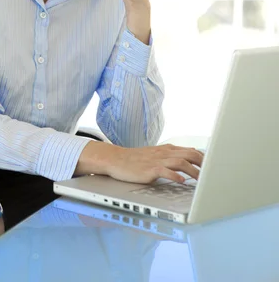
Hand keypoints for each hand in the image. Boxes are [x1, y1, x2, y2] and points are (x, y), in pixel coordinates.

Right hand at [76, 142, 202, 183]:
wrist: (116, 159)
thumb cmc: (136, 159)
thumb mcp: (156, 155)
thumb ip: (171, 157)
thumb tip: (189, 159)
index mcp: (167, 149)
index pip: (191, 150)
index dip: (204, 158)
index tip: (215, 166)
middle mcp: (164, 153)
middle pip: (189, 154)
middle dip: (204, 163)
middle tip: (214, 173)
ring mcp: (157, 160)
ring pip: (180, 162)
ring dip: (193, 171)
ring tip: (202, 180)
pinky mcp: (149, 169)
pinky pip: (165, 171)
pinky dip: (175, 176)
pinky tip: (182, 182)